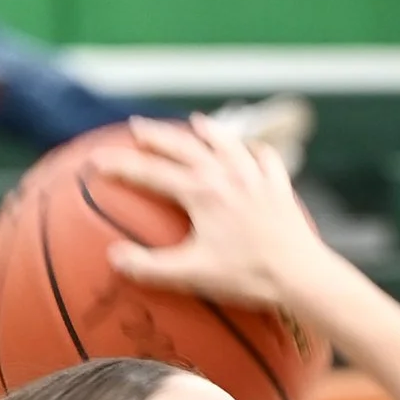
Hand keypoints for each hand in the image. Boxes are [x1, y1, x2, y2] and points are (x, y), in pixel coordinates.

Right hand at [94, 115, 334, 318]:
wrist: (302, 276)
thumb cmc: (248, 277)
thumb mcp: (194, 275)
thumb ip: (152, 268)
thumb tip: (114, 258)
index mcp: (200, 191)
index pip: (150, 172)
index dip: (120, 166)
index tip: (97, 162)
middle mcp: (225, 174)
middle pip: (183, 146)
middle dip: (156, 136)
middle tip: (137, 127)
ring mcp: (254, 177)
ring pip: (225, 143)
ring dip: (207, 131)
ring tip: (195, 122)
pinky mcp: (279, 189)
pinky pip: (265, 160)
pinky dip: (254, 150)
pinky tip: (251, 150)